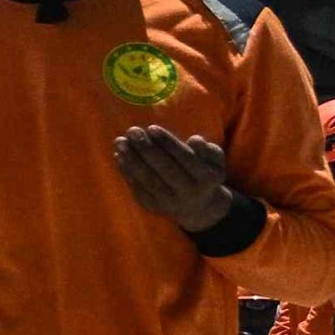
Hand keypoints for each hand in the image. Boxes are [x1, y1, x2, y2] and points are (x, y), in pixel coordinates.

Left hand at [114, 125, 237, 233]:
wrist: (198, 207)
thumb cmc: (204, 174)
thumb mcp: (214, 161)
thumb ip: (208, 150)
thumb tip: (195, 140)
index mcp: (207, 179)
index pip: (186, 158)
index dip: (168, 143)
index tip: (152, 127)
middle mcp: (188, 193)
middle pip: (165, 169)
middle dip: (147, 149)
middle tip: (132, 130)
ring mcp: (170, 202)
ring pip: (149, 180)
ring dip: (132, 159)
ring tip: (121, 141)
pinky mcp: (153, 207)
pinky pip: (138, 188)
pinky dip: (127, 172)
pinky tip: (119, 156)